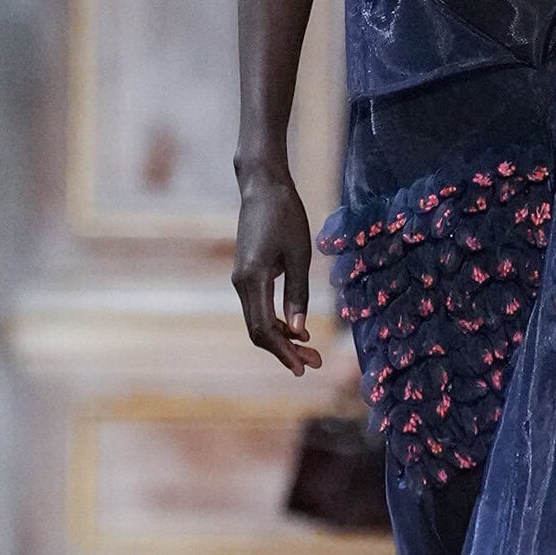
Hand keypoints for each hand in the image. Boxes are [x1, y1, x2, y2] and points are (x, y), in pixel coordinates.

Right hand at [233, 171, 322, 376]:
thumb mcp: (299, 255)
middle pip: (258, 331)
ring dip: (282, 339)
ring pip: (257, 321)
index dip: (283, 353)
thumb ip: (298, 294)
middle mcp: (241, 283)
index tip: (304, 368)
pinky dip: (276, 322)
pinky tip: (297, 329)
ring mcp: (241, 279)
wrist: (262, 186)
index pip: (263, 329)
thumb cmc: (285, 215)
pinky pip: (258, 307)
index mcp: (253, 279)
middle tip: (314, 363)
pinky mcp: (247, 274)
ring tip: (310, 350)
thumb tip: (299, 331)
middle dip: (285, 351)